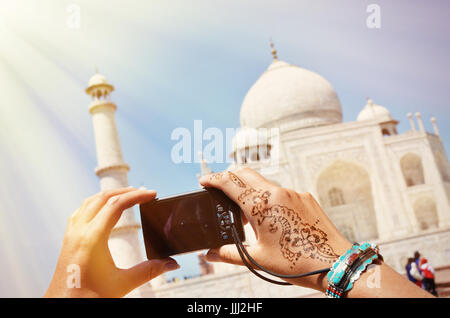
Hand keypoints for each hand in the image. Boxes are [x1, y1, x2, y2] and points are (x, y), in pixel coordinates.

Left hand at [44, 187, 178, 297]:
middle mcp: (79, 232)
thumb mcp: (123, 284)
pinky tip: (104, 210)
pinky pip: (81, 211)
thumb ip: (150, 271)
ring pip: (89, 201)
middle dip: (125, 192)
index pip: (116, 205)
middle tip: (143, 192)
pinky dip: (96, 203)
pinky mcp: (68, 240)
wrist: (63, 307)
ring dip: (109, 195)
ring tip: (127, 196)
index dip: (137, 196)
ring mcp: (71, 234)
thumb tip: (171, 264)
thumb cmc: (88, 298)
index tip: (152, 194)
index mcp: (92, 238)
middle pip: (102, 197)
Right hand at [200, 168, 351, 290]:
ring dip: (250, 189)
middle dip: (230, 177)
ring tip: (246, 211)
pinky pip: (282, 191)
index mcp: (261, 206)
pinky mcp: (305, 197)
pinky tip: (272, 216)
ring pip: (264, 182)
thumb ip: (230, 254)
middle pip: (246, 173)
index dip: (213, 179)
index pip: (230, 183)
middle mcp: (277, 193)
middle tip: (220, 188)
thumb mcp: (258, 258)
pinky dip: (269, 197)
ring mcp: (293, 193)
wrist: (334, 263)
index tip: (203, 180)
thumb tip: (210, 255)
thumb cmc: (296, 263)